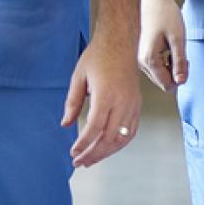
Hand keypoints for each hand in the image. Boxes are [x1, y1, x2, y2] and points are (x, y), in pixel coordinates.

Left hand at [62, 35, 141, 168]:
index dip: (83, 143)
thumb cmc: (98, 56)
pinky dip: (120, 143)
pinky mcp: (137, 105)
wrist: (120, 42)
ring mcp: (132, 105)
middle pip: (108, 138)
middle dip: (93, 153)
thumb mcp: (78, 77)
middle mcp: (122, 102)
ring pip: (122, 138)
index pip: (94, 127)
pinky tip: (108, 148)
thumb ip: (72, 102)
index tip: (73, 152)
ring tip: (92, 160)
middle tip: (79, 162)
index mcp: (106, 95)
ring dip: (106, 152)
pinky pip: (131, 131)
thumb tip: (65, 124)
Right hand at [136, 0, 186, 91]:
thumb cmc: (166, 15)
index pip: (167, 85)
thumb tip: (181, 82)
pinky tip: (168, 48)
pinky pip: (155, 67)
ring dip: (170, 67)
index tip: (186, 62)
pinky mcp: (141, 53)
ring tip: (176, 49)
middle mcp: (141, 62)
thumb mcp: (178, 39)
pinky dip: (165, 62)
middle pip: (163, 82)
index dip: (181, 78)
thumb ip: (179, 62)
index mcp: (149, 59)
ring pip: (159, 75)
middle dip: (176, 73)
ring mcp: (140, 58)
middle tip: (184, 55)